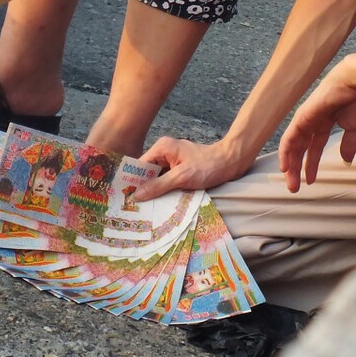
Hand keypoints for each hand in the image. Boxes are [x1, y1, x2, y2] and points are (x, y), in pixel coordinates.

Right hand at [133, 137, 251, 200]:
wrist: (231, 162)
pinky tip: (159, 203)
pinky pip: (166, 180)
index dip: (132, 181)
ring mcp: (172, 160)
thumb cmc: (207, 166)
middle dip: (142, 187)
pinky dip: (164, 190)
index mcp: (161, 148)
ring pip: (157, 177)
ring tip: (143, 209)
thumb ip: (159, 185)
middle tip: (132, 207)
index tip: (124, 197)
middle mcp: (164, 152)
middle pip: (147, 172)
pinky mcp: (180, 169)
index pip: (140, 165)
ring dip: (153, 191)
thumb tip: (137, 195)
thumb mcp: (182, 177)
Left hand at [277, 71, 355, 192]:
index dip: (311, 164)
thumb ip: (348, 144)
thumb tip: (346, 160)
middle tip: (295, 188)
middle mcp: (311, 122)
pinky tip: (284, 166)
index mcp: (323, 123)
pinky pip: (289, 137)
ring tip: (290, 183)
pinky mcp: (301, 117)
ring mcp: (304, 119)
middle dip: (297, 169)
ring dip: (290, 165)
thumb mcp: (354, 128)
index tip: (310, 181)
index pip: (314, 147)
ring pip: (292, 146)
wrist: (355, 83)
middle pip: (300, 149)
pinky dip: (285, 152)